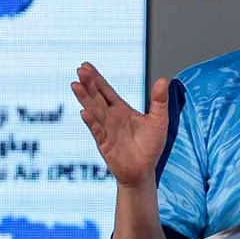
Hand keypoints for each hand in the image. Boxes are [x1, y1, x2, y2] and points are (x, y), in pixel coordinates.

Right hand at [71, 63, 170, 187]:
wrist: (143, 172)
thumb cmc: (150, 146)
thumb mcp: (159, 120)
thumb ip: (159, 101)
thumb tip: (163, 79)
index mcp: (122, 110)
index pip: (106, 91)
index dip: (96, 78)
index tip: (85, 66)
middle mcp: (111, 118)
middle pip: (97, 97)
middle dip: (89, 84)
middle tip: (79, 70)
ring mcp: (106, 130)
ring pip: (94, 111)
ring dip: (85, 99)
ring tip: (76, 86)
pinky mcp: (105, 145)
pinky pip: (97, 131)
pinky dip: (91, 122)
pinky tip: (84, 112)